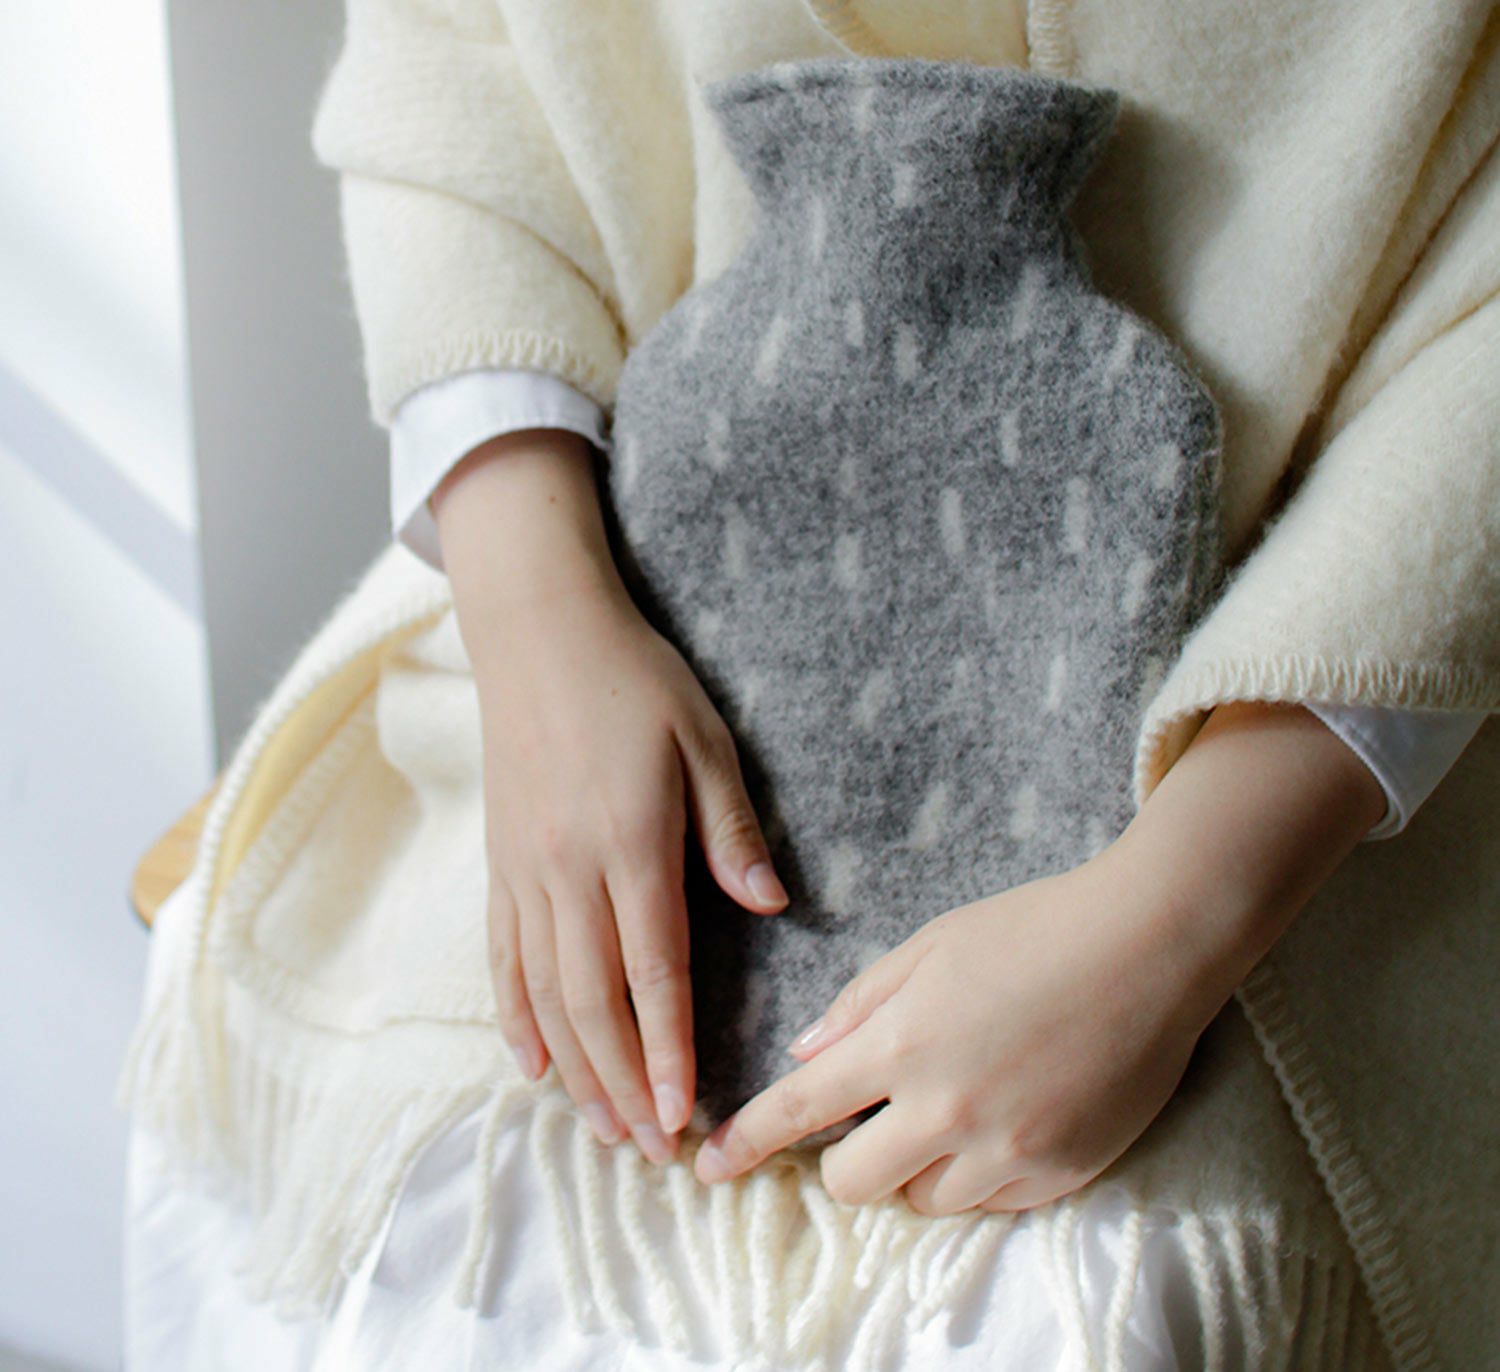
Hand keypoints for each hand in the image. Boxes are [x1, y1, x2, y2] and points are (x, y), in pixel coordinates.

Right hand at [433, 429, 788, 1163]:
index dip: (670, 1048)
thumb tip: (773, 906)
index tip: (686, 1112)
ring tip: (603, 1127)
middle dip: (625, 1082)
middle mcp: (568, 871)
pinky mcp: (499, 863)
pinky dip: (514, 1016)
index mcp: (630, 842)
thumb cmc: (633, 680)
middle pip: (592, 1002)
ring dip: (575, 1068)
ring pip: (543, 993)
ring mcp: (524, 871)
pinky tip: (530, 1062)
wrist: (539, 634)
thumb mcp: (704, 739)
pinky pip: (501, 956)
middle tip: (653, 1146)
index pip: (653, 971)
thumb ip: (733, 829)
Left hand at [692, 848, 1211, 1210]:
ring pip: (923, 1202)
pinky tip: (999, 1120)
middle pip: (853, 1184)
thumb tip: (807, 1055)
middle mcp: (947, 1110)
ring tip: (947, 1110)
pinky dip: (975, 1175)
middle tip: (866, 1123)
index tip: (708, 1167)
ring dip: (913, 1169)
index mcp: (903, 1042)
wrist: (1149, 945)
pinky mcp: (1062, 1173)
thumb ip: (861, 1005)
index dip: (745, 1143)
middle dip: (842, 1160)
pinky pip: (991, 1205)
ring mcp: (1008, 1150)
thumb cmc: (1033, 928)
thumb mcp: (930, 945)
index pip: (799, 1111)